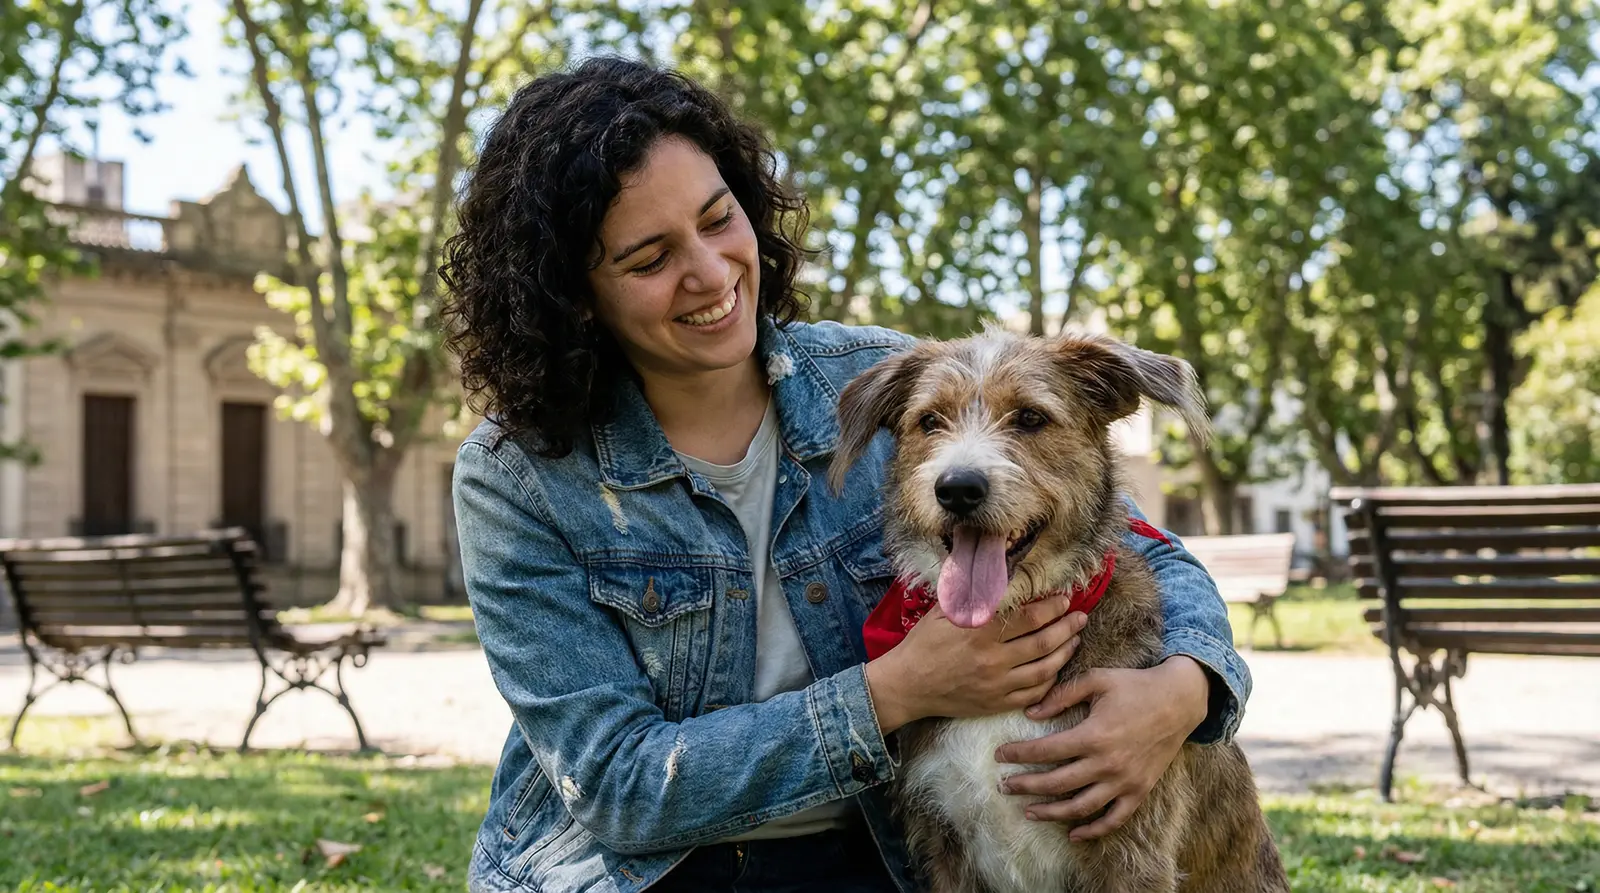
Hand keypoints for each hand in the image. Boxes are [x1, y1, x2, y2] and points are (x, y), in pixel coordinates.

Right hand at [866, 597, 1087, 733]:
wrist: (907, 686)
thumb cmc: (924, 644)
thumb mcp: (943, 612)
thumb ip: (970, 595)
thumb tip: (993, 573)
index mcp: (980, 632)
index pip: (1028, 617)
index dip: (1051, 608)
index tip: (1063, 600)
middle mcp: (992, 658)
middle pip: (1043, 642)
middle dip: (1067, 628)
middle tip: (1080, 617)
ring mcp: (996, 684)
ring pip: (1044, 669)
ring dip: (1065, 653)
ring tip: (1075, 640)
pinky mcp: (996, 704)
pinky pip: (1033, 693)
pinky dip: (1050, 681)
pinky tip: (1056, 668)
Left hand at [993, 655, 1210, 839]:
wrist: (1179, 700)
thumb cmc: (1135, 685)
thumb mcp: (1097, 679)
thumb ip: (1062, 695)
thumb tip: (1030, 712)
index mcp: (1093, 735)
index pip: (1045, 751)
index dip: (1018, 754)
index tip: (999, 755)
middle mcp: (1107, 763)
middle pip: (1057, 783)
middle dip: (1026, 786)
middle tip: (1005, 786)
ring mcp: (1124, 781)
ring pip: (1081, 807)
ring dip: (1051, 813)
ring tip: (1029, 812)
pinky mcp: (1139, 791)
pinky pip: (1114, 818)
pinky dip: (1093, 830)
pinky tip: (1072, 833)